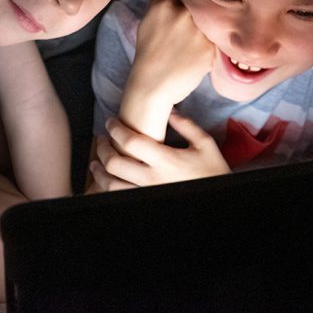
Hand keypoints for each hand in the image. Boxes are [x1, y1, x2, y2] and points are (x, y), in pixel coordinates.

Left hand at [90, 113, 230, 190]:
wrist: (217, 198)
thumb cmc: (212, 171)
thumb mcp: (205, 144)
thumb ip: (187, 126)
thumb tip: (170, 112)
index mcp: (165, 160)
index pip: (130, 141)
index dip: (115, 129)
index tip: (110, 123)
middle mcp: (152, 178)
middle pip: (115, 163)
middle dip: (103, 149)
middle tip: (102, 140)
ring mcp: (148, 193)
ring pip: (112, 185)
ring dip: (99, 173)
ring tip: (96, 165)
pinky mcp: (146, 201)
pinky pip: (120, 197)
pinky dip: (109, 189)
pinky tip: (108, 182)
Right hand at [128, 0, 213, 106]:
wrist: (152, 83)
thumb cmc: (148, 50)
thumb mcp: (148, 18)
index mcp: (167, 4)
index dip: (188, 5)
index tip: (183, 17)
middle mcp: (184, 14)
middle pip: (201, 8)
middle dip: (197, 19)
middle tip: (185, 36)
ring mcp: (199, 32)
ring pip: (210, 25)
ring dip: (205, 33)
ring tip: (189, 47)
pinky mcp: (210, 50)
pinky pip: (216, 42)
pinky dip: (208, 48)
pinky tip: (195, 57)